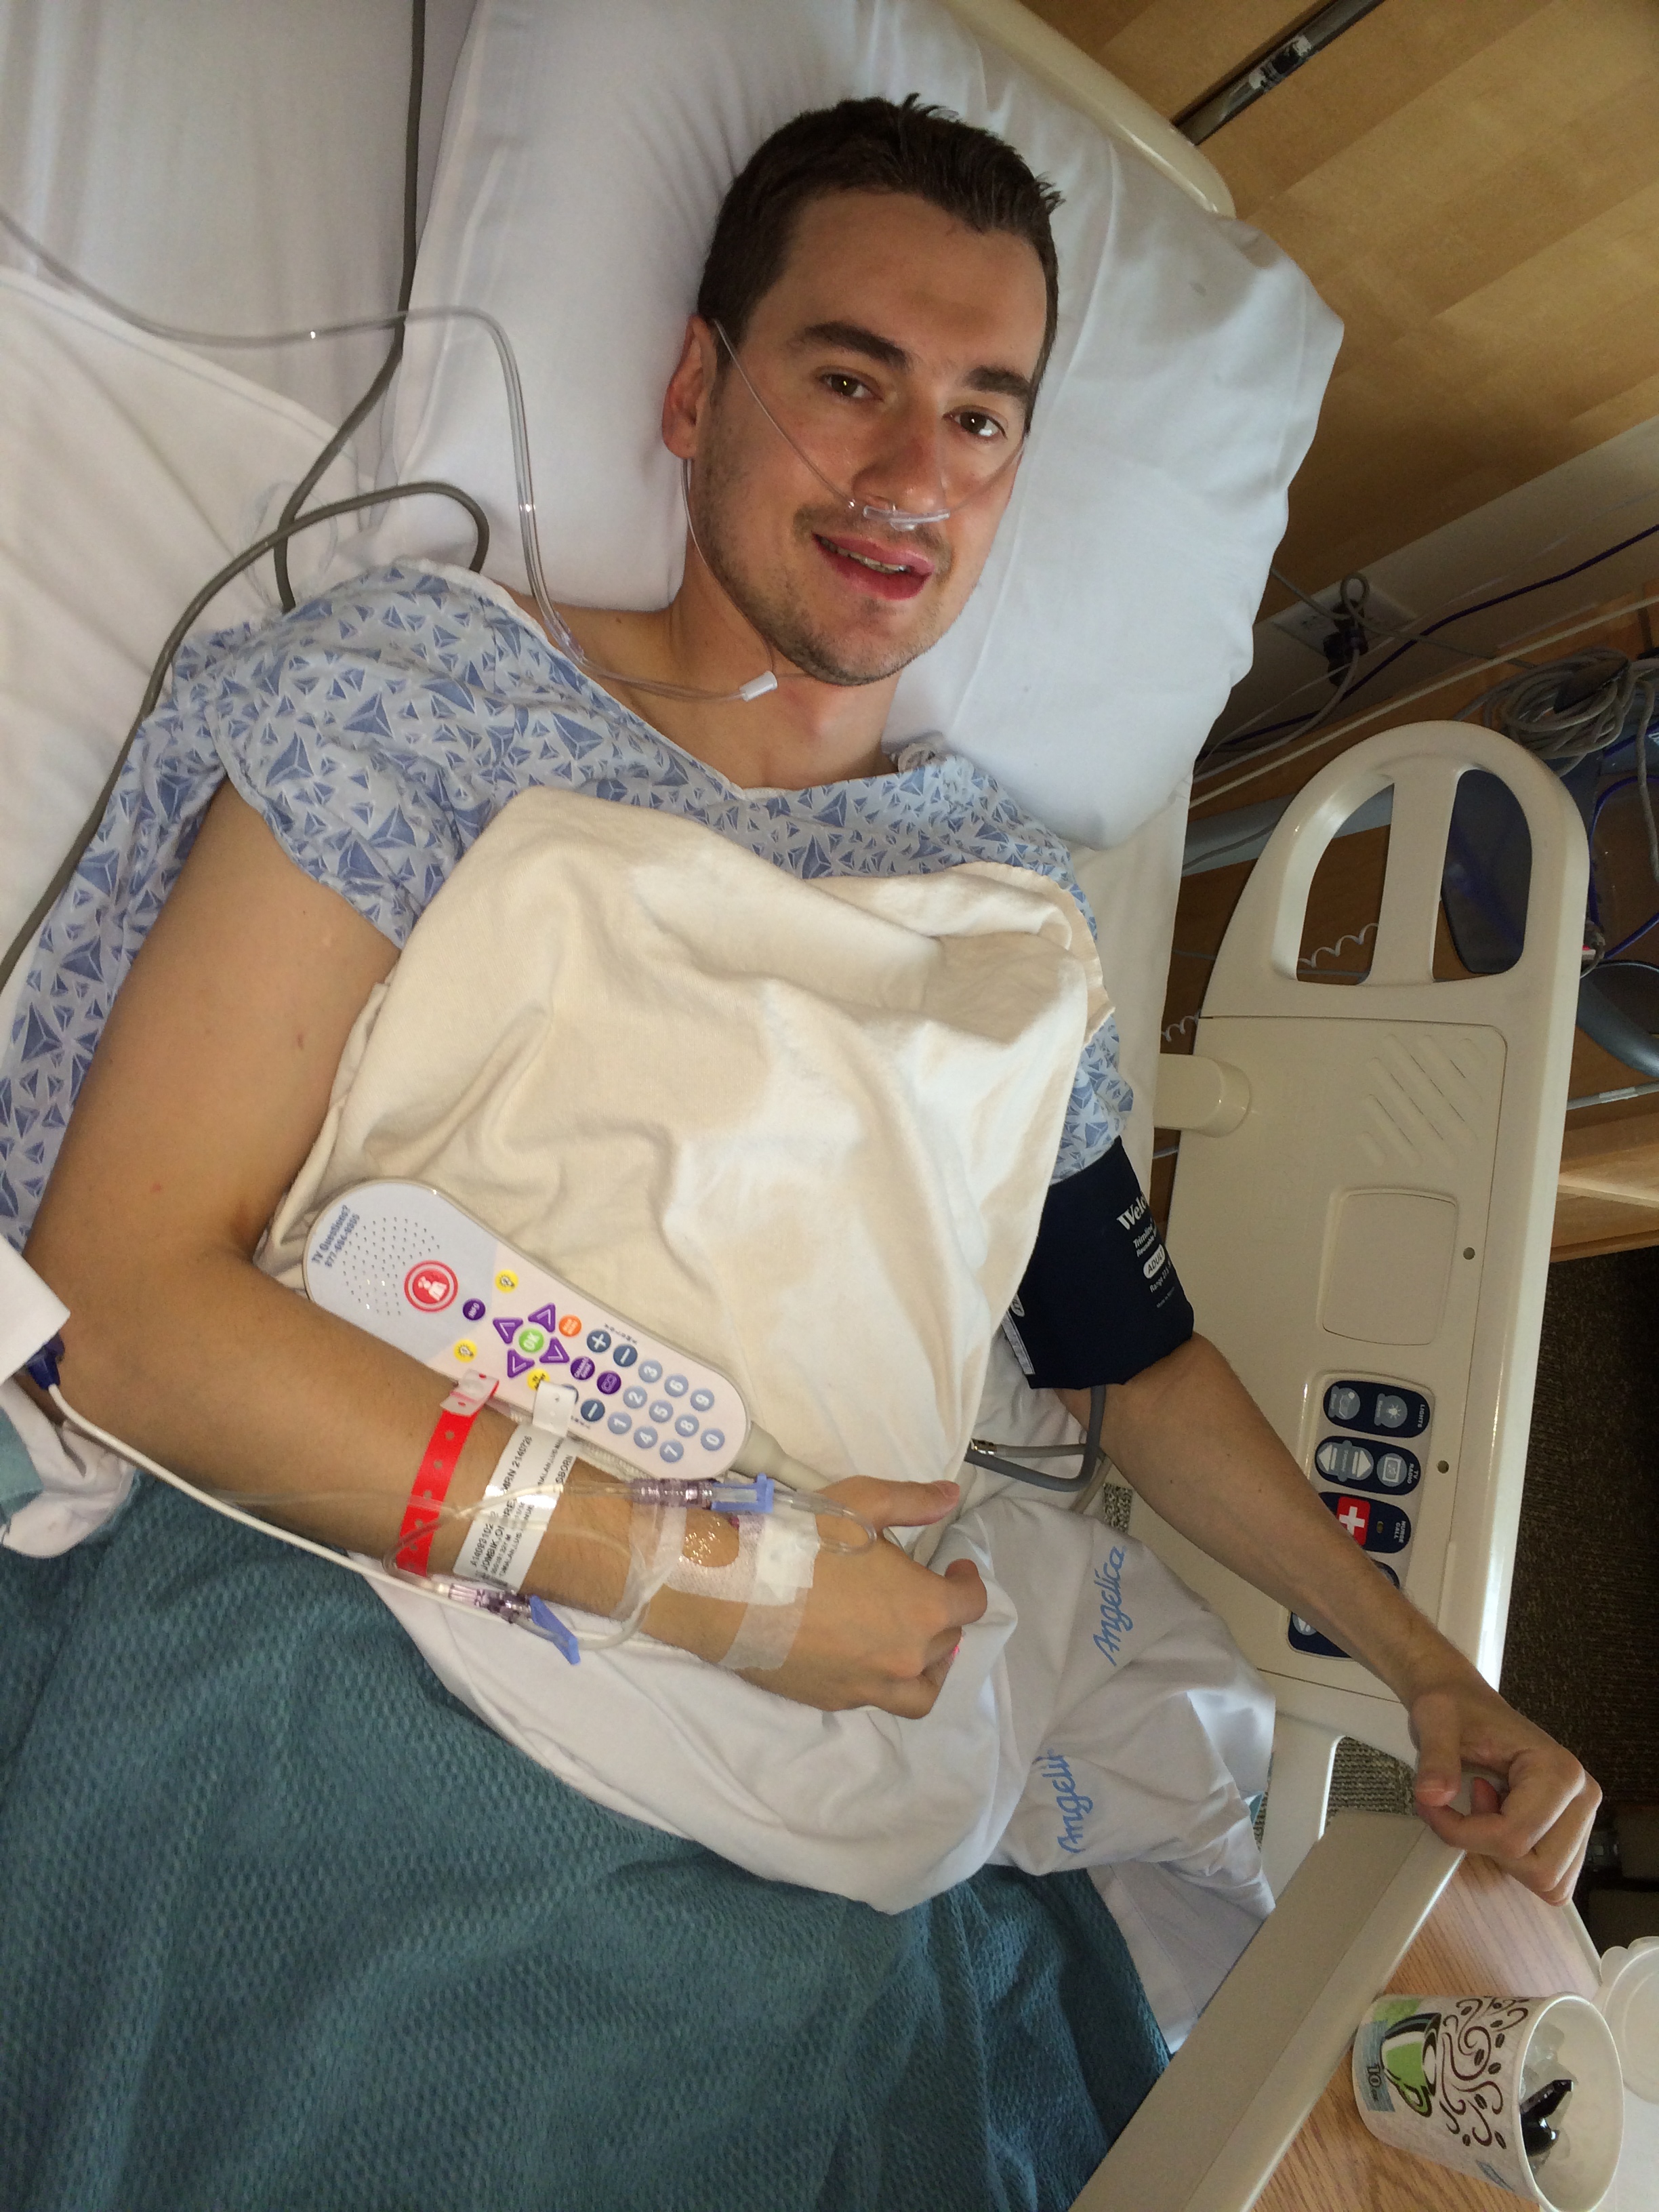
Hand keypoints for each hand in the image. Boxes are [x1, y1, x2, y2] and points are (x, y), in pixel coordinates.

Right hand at [739, 1477, 986, 1717]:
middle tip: (914, 1590)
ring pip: (921, 1689)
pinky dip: (881, 1678)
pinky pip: (876, 1697)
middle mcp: (905, 1657)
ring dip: (926, 1665)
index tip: (953, 1567)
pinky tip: (861, 1652)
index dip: (967, 1581)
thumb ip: (914, 1501)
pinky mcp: (835, 1700)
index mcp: (922, 1608)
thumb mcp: (861, 1502)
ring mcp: (870, 1686)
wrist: (731, 1589)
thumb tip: (952, 1497)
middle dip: (940, 1614)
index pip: (971, 1604)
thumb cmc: (800, 1539)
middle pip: (945, 1642)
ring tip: (910, 1642)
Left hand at [1406, 1660, 1600, 1904]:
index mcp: (1559, 1770)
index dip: (1463, 1832)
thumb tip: (1431, 1796)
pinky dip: (1515, 1861)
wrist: (1463, 1704)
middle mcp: (1582, 1798)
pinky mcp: (1571, 1833)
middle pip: (1540, 1870)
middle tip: (1467, 1805)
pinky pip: (1546, 1875)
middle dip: (1489, 1848)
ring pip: (1549, 1881)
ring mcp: (1581, 1819)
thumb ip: (1435, 1758)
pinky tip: (1498, 1821)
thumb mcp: (1435, 1721)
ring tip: (1484, 1810)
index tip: (1434, 1804)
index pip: (1514, 1837)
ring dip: (1504, 1857)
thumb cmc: (1455, 1710)